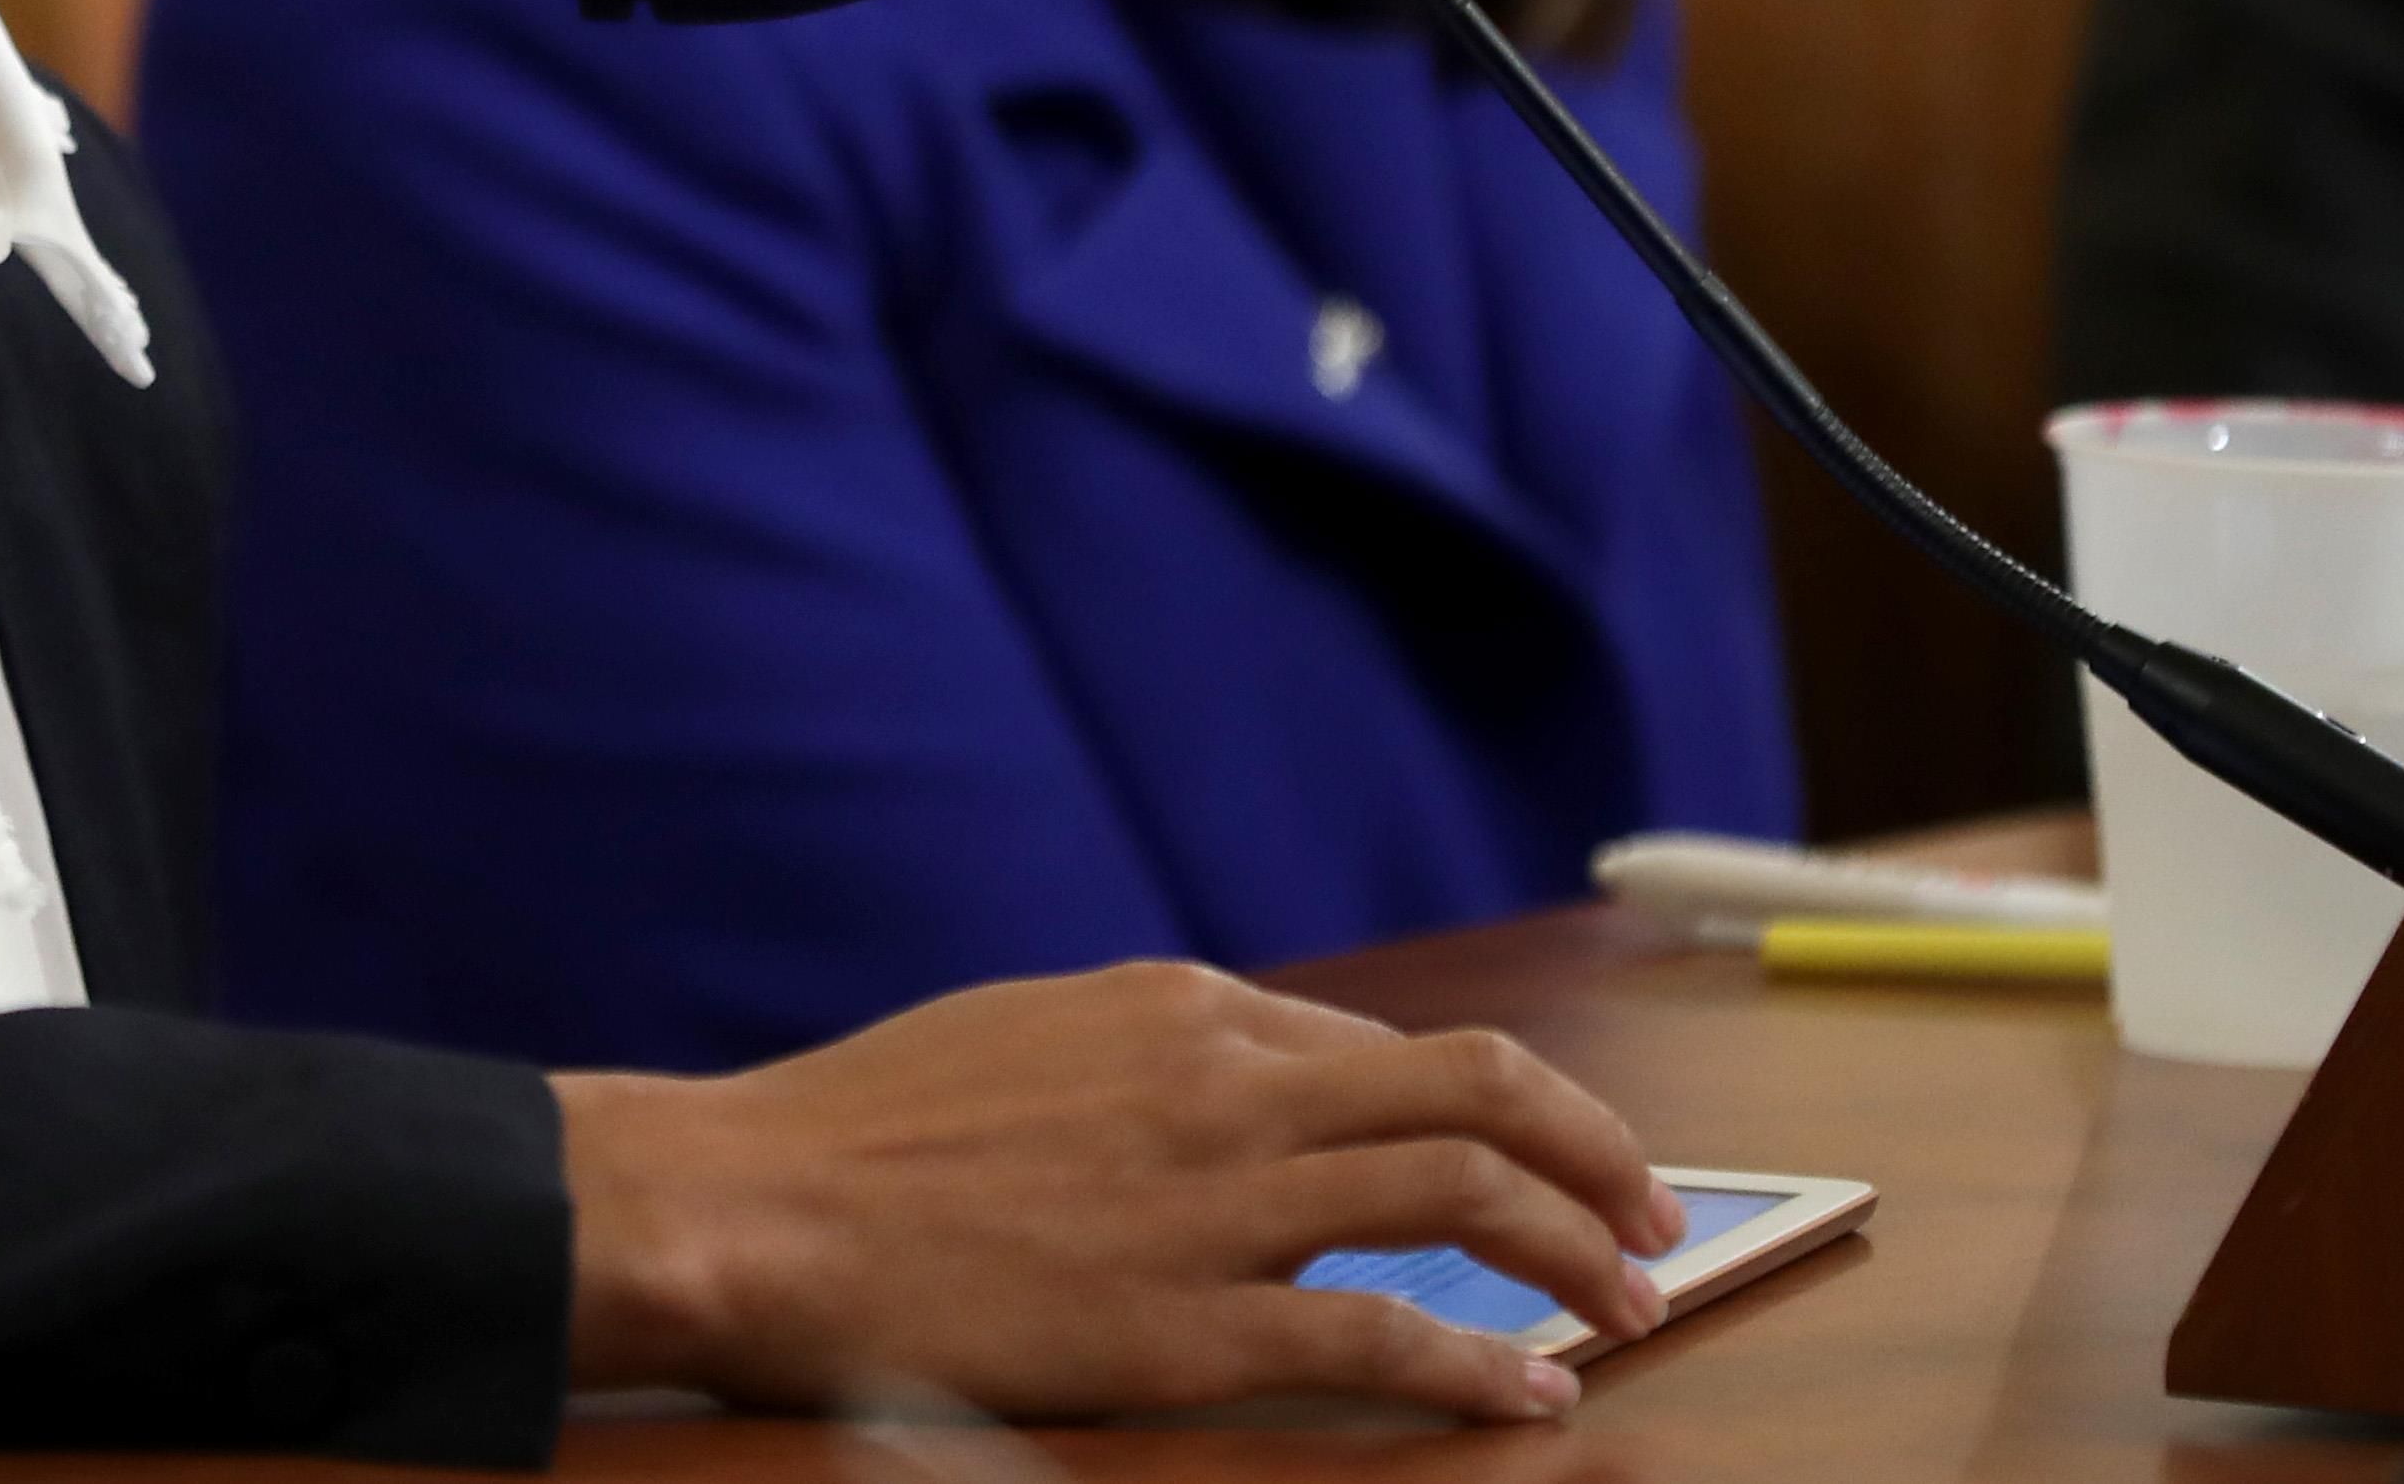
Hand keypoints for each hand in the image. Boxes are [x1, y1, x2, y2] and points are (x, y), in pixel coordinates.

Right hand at [553, 961, 1685, 1425]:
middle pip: (1476, 1092)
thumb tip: (1228, 1089)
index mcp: (1180, 1010)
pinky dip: (1481, 1363)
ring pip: (1460, 1195)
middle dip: (1594, 1154)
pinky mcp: (1185, 1320)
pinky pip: (1383, 1334)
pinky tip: (1532, 1394)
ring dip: (1572, 1250)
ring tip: (1628, 1301)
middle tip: (1653, 1217)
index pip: (1395, 1049)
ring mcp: (1212, 1201)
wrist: (750, 1202)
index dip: (1508, 1106)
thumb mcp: (1022, 1042)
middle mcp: (1222, 1083)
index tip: (1561, 1157)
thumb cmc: (856, 1136)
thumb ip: (1142, 1062)